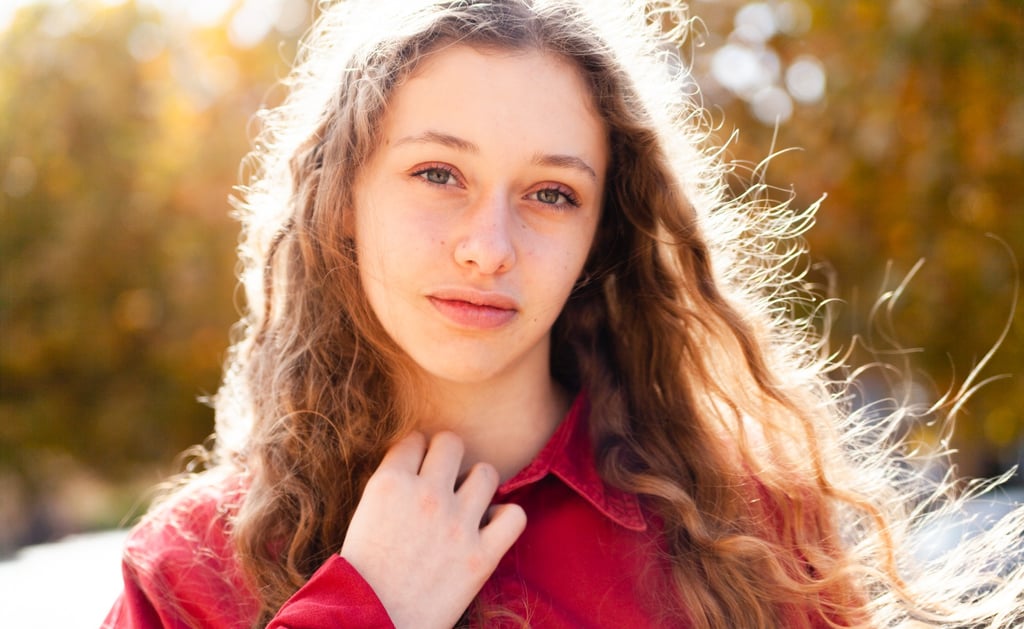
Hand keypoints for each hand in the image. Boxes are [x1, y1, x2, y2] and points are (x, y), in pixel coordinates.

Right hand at [339, 431, 526, 628]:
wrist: (372, 625)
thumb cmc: (361, 577)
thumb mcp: (365, 516)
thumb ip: (393, 486)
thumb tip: (420, 464)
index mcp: (389, 484)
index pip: (414, 439)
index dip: (416, 452)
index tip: (416, 468)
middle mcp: (426, 496)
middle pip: (452, 442)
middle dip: (448, 456)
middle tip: (443, 477)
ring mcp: (457, 525)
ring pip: (487, 473)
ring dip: (477, 485)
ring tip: (466, 502)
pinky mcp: (482, 556)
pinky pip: (514, 515)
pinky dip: (505, 518)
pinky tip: (488, 528)